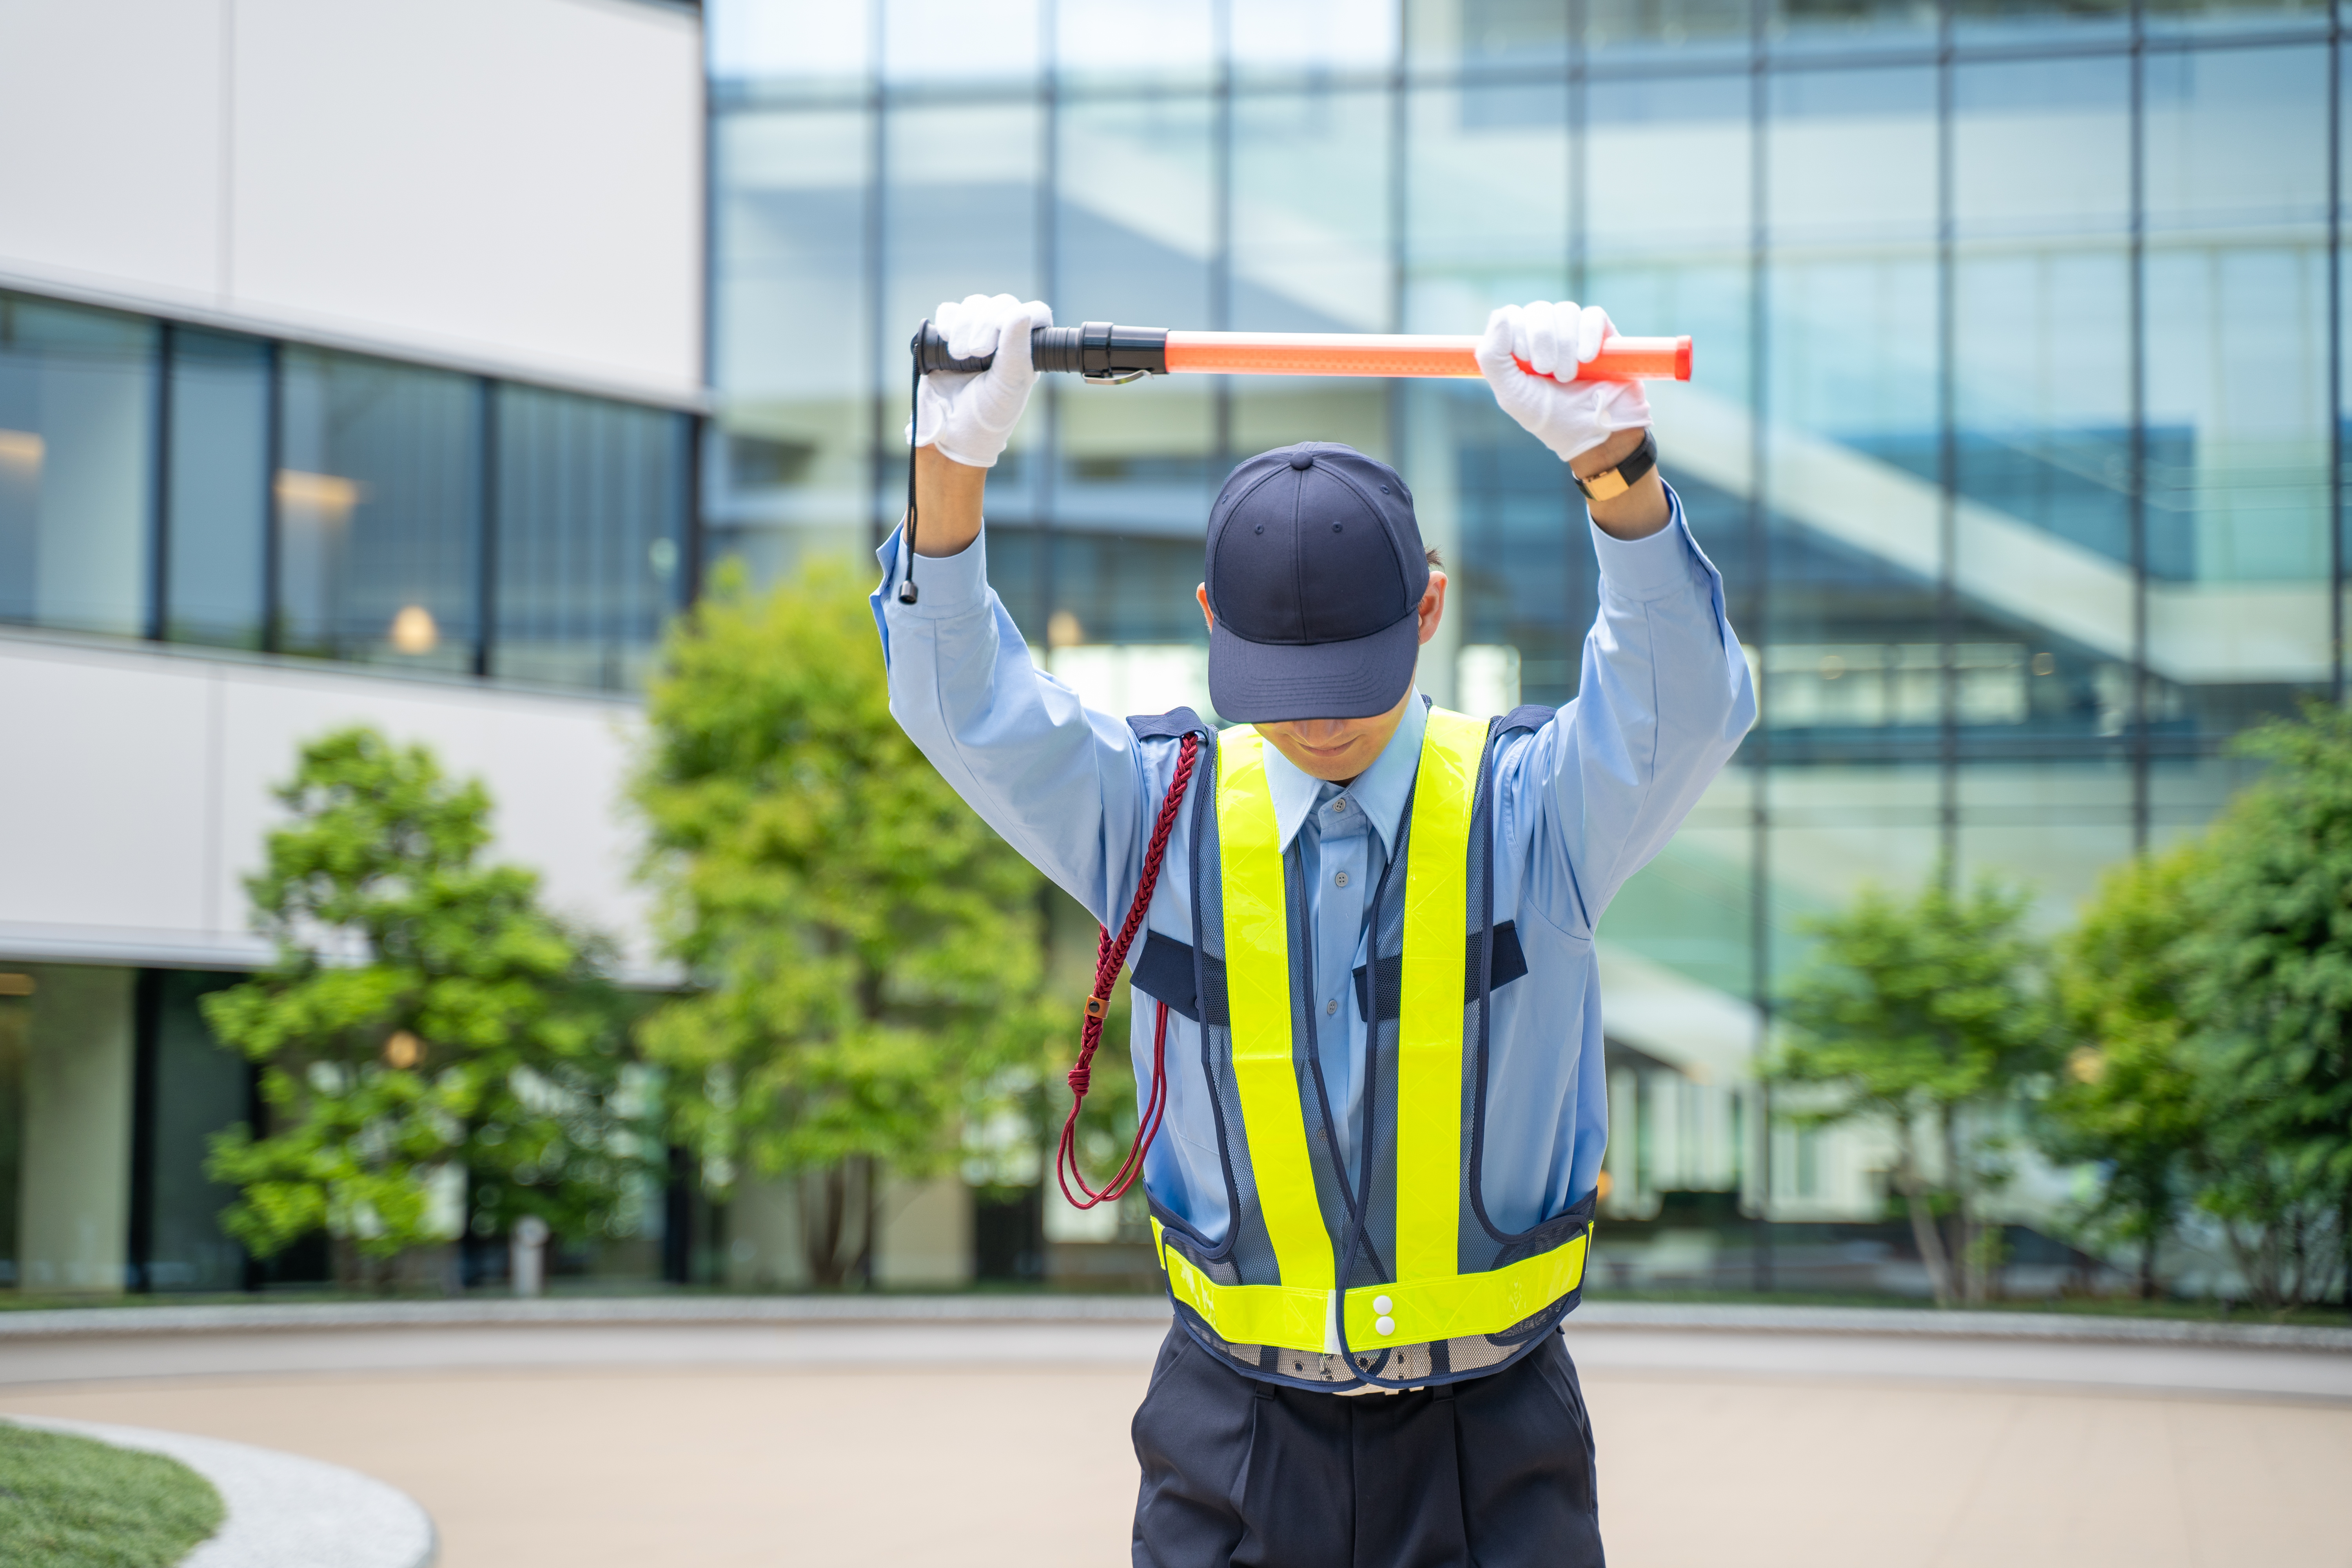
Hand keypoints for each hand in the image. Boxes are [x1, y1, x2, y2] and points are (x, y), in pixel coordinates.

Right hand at [909, 293, 1053, 468]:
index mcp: (1026, 350)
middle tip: (977, 354)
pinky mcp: (949, 336)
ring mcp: (975, 335)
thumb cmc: (989, 415)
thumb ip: (1016, 350)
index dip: (1018, 317)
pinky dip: (947, 322)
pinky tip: (947, 342)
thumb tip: (1019, 313)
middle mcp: (1004, 338)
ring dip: (964, 325)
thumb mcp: (1008, 385)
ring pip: (975, 304)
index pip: (1033, 313)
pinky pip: (949, 310)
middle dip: (986, 324)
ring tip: (960, 355)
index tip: (1000, 344)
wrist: (952, 432)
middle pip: (1000, 303)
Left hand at [1476, 300, 1650, 464]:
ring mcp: (1574, 332)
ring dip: (1565, 345)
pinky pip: (1592, 315)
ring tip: (1569, 375)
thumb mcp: (1512, 394)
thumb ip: (1493, 356)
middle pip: (1537, 310)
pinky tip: (1588, 360)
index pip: (1510, 315)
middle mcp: (1545, 335)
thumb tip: (1501, 314)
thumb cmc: (1551, 418)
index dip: (1516, 335)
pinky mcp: (1603, 334)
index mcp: (1519, 347)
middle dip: (1542, 343)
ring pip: (1565, 310)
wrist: (1595, 433)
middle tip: (1549, 374)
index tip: (1527, 365)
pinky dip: (1588, 336)